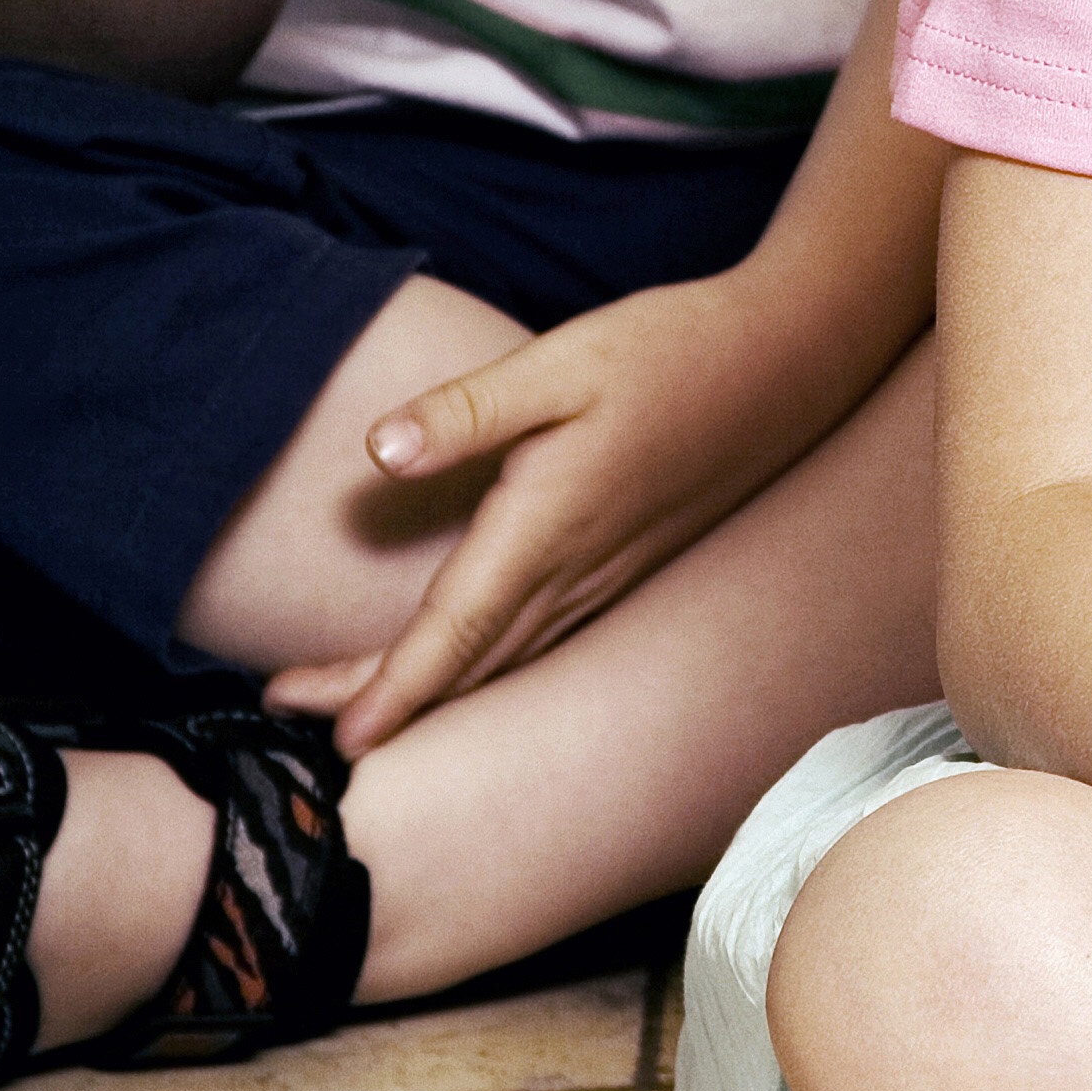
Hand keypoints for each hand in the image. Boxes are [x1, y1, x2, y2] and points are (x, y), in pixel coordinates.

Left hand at [270, 270, 871, 753]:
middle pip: (470, 664)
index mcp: (546, 527)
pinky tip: (472, 659)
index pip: (453, 633)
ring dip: (438, 689)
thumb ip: (467, 410)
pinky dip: (491, 665)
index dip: (390, 690)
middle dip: (387, 701)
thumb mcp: (561, 363)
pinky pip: (546, 639)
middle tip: (299, 719)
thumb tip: (377, 451)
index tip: (335, 739)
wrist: (792, 359)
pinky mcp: (631, 562)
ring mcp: (610, 574)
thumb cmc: (673, 352)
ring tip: (364, 702)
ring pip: (510, 658)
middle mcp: (577, 570)